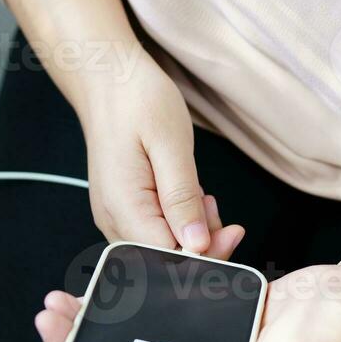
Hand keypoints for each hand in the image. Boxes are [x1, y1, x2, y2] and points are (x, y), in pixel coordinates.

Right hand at [77, 49, 244, 256]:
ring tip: (200, 194)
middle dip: (200, 245)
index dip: (204, 255)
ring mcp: (115, 216)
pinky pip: (155, 232)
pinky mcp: (123, 209)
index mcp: (123, 208)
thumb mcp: (170, 144)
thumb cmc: (138, 102)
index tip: (232, 231)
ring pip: (161, 249)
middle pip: (163, 262)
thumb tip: (196, 245)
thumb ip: (181, 197)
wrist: (108, 80)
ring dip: (191, 232)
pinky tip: (187, 197)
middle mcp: (113, 220)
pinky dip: (179, 222)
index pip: (167, 260)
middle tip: (214, 205)